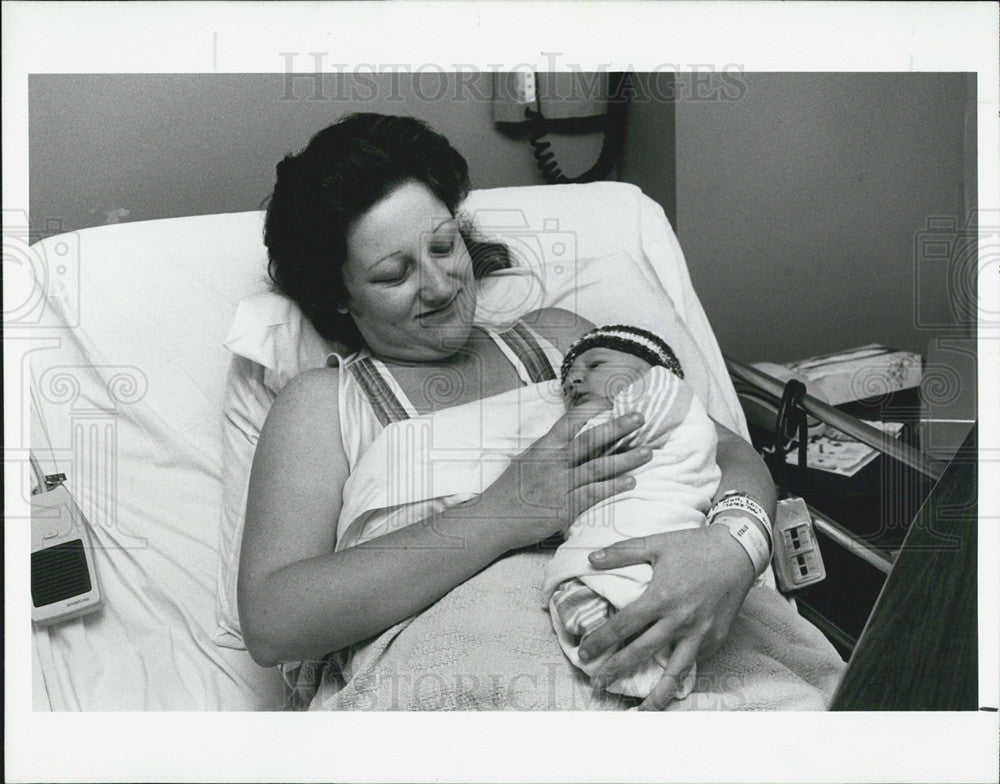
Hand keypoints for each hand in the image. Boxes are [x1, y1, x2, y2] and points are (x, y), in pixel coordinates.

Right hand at [484, 411, 651, 548]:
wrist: (491, 520)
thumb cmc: (508, 490)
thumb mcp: (525, 460)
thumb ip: (548, 449)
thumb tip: (569, 437)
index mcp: (543, 447)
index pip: (570, 421)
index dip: (592, 409)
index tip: (612, 400)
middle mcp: (552, 462)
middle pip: (590, 440)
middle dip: (618, 428)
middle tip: (640, 418)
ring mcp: (557, 484)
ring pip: (598, 467)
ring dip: (625, 459)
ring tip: (647, 451)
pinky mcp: (562, 507)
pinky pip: (593, 494)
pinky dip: (613, 487)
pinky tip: (631, 481)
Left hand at [578, 525, 754, 709]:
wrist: (738, 551)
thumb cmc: (695, 546)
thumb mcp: (656, 543)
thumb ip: (622, 552)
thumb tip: (591, 559)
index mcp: (661, 598)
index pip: (623, 626)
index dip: (600, 640)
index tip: (584, 652)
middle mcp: (679, 620)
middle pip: (641, 653)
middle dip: (616, 670)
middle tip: (597, 683)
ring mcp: (700, 633)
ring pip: (674, 671)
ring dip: (656, 693)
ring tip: (641, 710)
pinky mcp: (716, 638)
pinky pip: (695, 661)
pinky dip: (681, 674)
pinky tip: (668, 684)